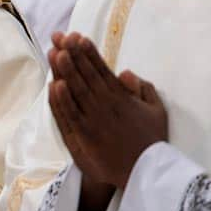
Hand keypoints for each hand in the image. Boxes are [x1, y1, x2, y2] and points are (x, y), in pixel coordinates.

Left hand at [48, 32, 168, 189]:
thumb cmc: (151, 141)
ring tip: (54, 52)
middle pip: (84, 75)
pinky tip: (54, 85)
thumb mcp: (156, 111)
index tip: (77, 37)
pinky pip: (68, 116)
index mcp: (122, 97)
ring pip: (74, 91)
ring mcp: (93, 121)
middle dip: (71, 54)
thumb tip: (125, 71)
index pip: (101, 69)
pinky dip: (60, 101)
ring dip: (63, 71)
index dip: (88, 52)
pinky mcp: (83, 137)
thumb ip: (143, 88)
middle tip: (59, 37)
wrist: (146, 173)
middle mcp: (106, 106)